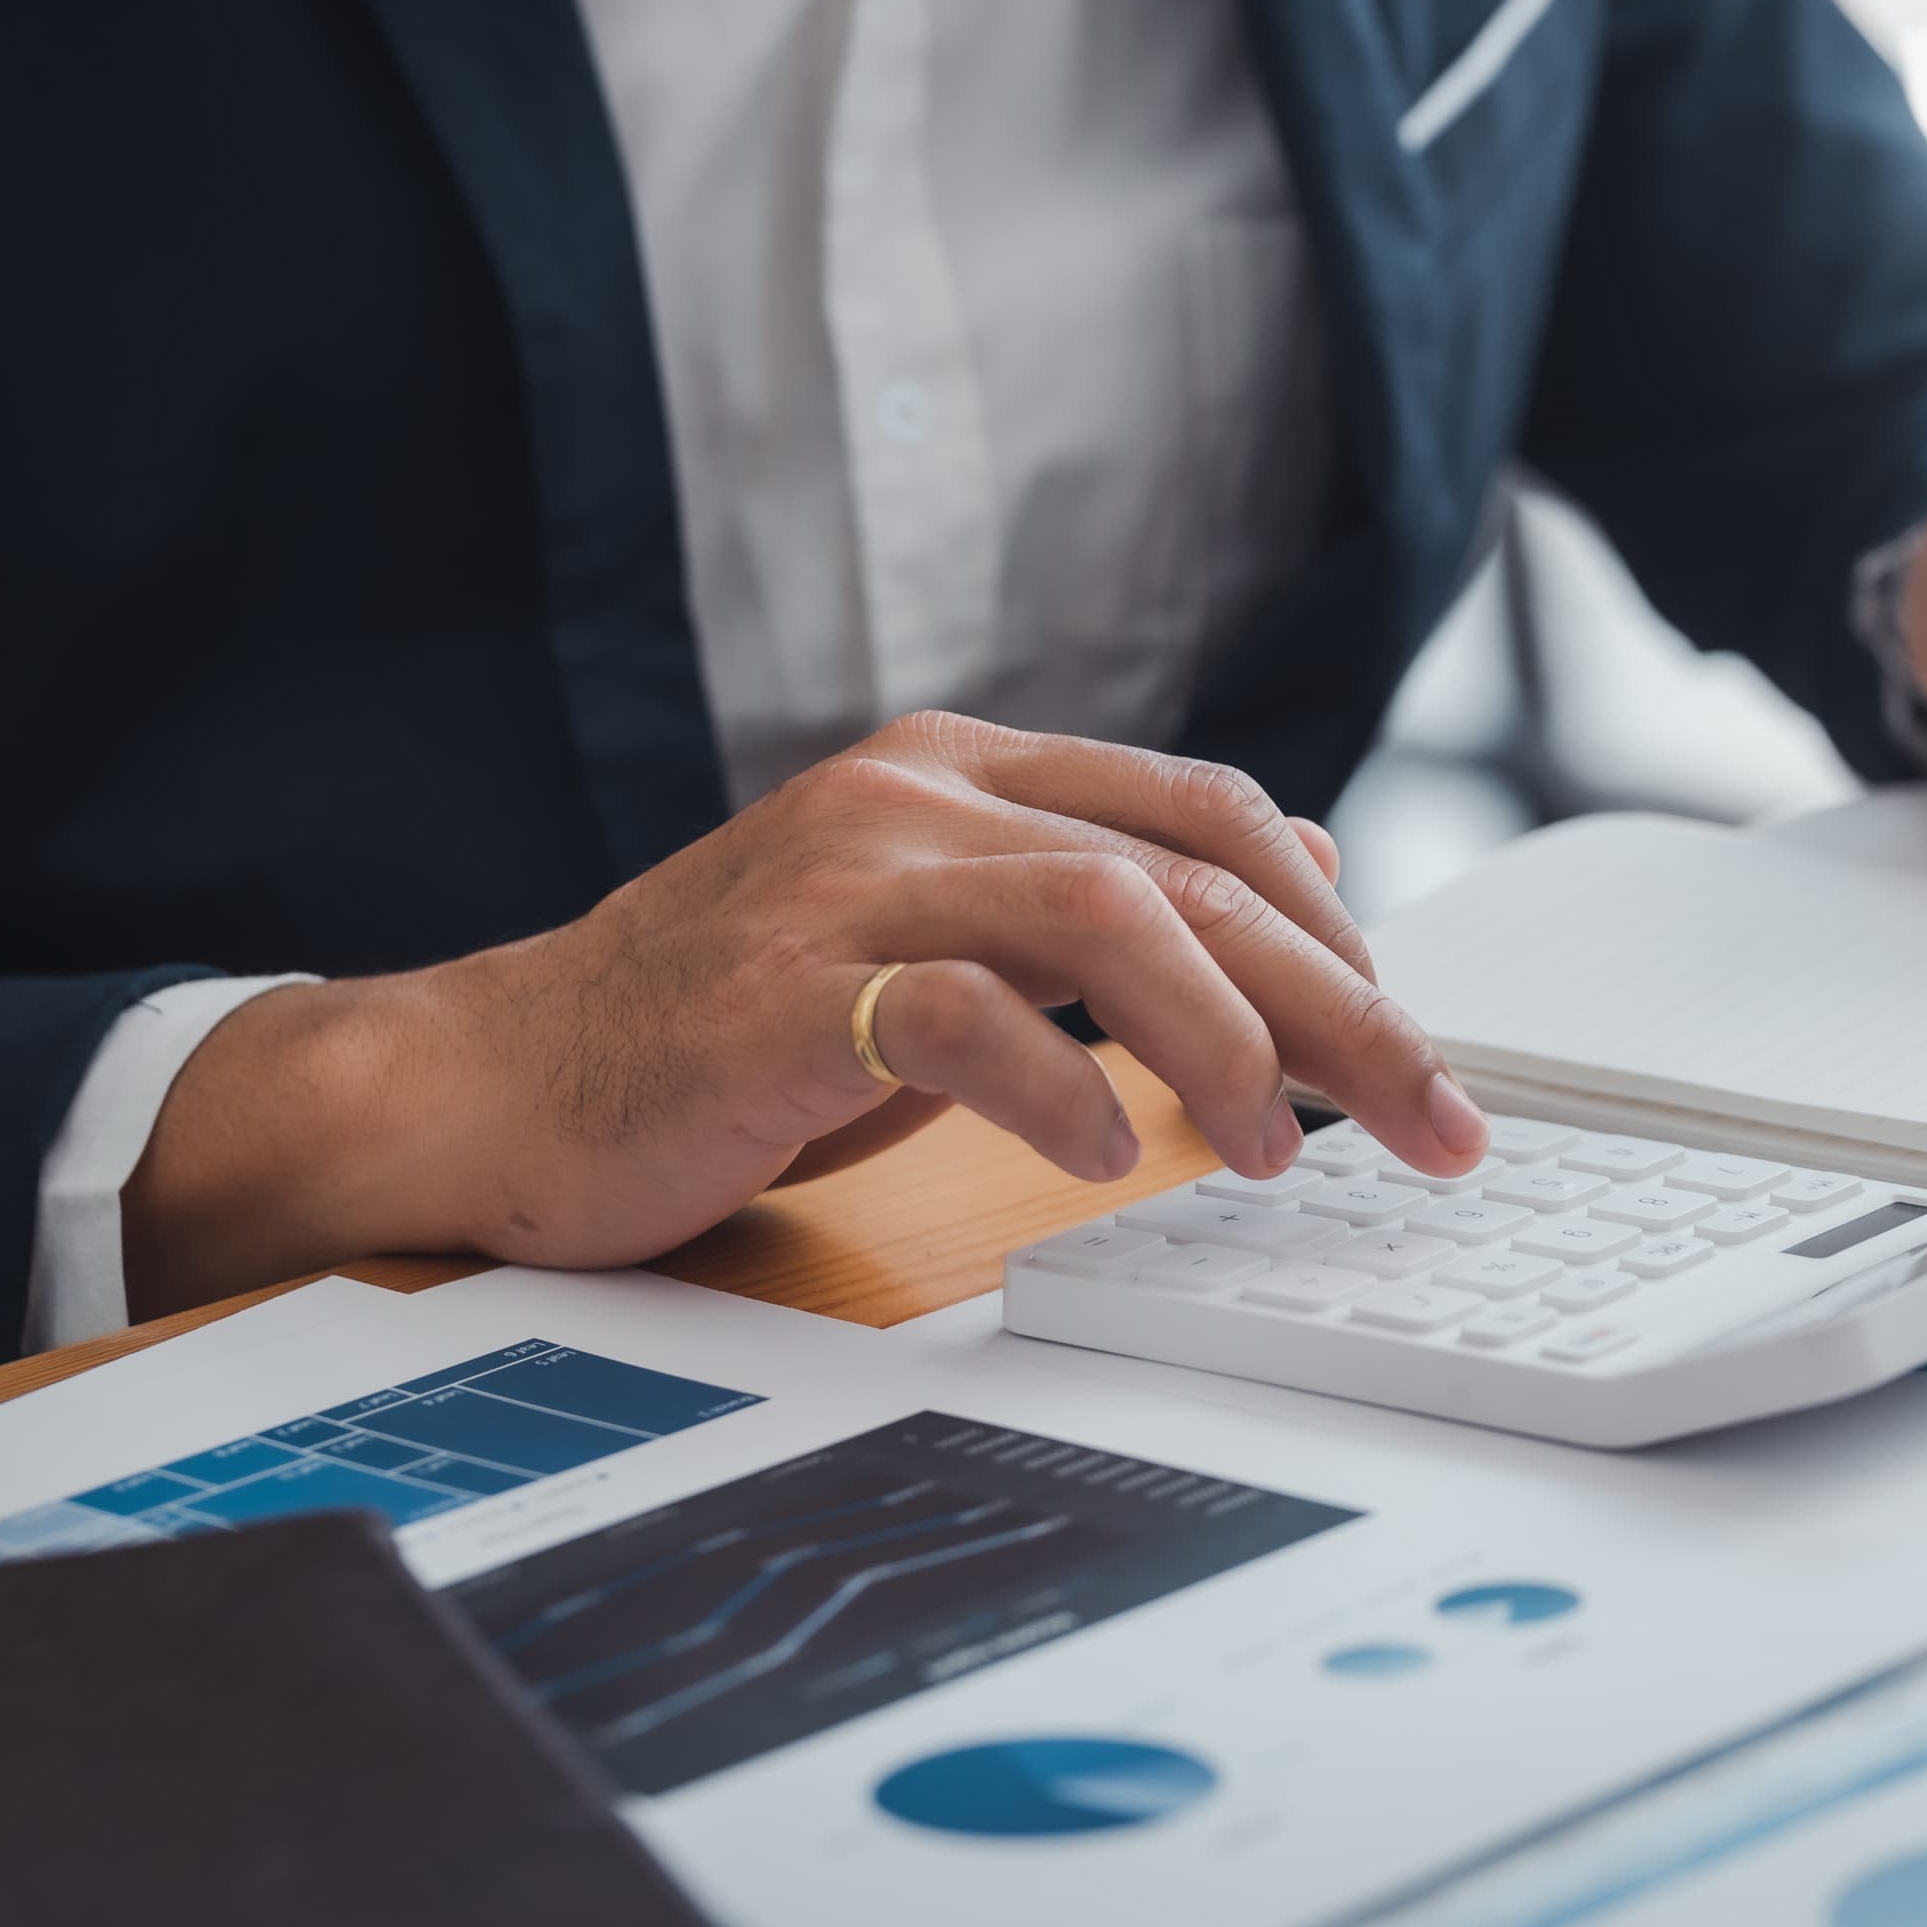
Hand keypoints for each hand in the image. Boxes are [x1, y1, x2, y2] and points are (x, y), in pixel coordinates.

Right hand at [121, 715, 1487, 1314]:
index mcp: (962, 773)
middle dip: (1343, 1001)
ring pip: (1107, 915)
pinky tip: (1107, 1154)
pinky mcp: (775, 992)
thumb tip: (1303, 884)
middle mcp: (914, 798)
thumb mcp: (935, 940)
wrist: (492, 1080)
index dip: (1332, 919)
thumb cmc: (726, 1029)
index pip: (1204, 811)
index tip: (1411, 1035)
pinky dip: (1059, 1086)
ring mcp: (843, 883)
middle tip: (1435, 1119)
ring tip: (1282, 1147)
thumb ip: (1091, 904)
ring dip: (1230, 1039)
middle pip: (1192, 870)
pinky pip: (960, 1015)